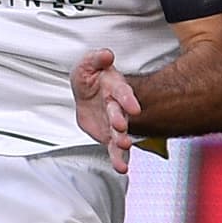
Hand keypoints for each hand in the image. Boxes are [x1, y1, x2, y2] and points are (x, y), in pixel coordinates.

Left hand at [70, 47, 141, 174]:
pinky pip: (114, 149)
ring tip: (124, 148)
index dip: (127, 99)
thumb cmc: (91, 78)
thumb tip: (106, 54)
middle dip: (121, 121)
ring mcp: (114, 123)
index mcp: (114, 88)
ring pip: (120, 134)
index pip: (122, 92)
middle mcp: (118, 106)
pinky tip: (122, 168)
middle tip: (122, 128)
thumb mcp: (88, 64)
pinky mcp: (109, 136)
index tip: (133, 107)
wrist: (87, 94)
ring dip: (123, 142)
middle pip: (120, 114)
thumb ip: (96, 59)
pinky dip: (118, 159)